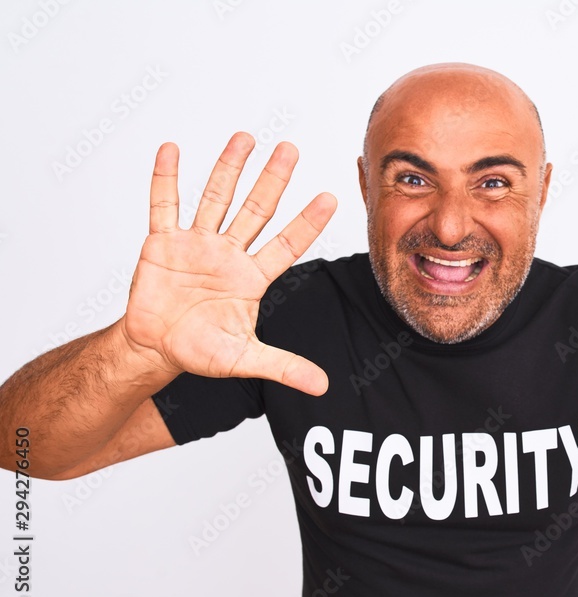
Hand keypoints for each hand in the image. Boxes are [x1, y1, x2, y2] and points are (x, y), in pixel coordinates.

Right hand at [122, 132, 336, 395]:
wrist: (155, 348)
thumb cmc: (199, 350)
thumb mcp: (245, 358)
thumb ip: (283, 367)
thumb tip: (323, 387)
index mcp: (252, 277)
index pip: (287, 243)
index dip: (307, 222)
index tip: (331, 197)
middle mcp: (228, 253)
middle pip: (256, 209)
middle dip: (273, 179)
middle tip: (291, 148)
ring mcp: (196, 244)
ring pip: (216, 198)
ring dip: (228, 168)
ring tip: (245, 137)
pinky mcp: (162, 243)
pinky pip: (164, 205)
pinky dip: (166, 179)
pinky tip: (171, 149)